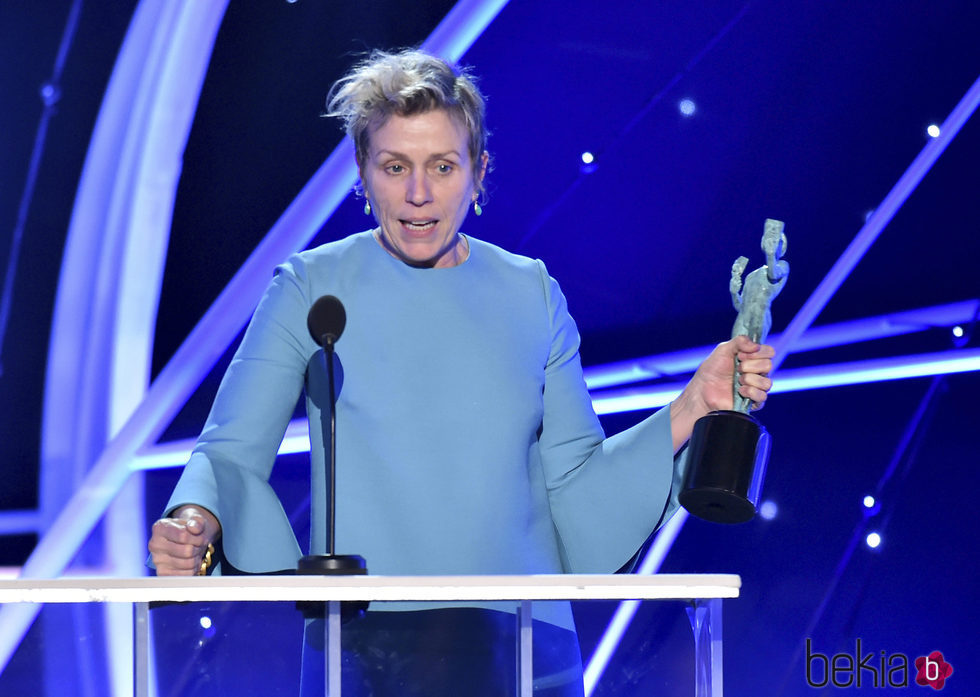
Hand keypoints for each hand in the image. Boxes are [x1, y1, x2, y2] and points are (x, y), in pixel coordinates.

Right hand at [148, 505, 220, 575]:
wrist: (183, 539)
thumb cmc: (189, 529)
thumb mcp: (195, 521)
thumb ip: (197, 522)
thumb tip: (194, 528)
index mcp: (160, 528)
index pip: (183, 536)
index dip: (198, 538)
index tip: (201, 537)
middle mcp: (155, 545)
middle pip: (187, 551)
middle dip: (199, 548)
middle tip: (200, 545)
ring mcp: (157, 560)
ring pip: (188, 563)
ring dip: (198, 558)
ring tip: (196, 553)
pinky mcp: (162, 573)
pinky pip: (186, 575)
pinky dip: (194, 569)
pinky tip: (192, 561)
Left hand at [669, 335, 774, 450]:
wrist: (703, 389)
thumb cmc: (712, 369)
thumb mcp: (723, 349)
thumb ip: (739, 341)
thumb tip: (756, 345)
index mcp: (753, 358)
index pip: (769, 352)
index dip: (757, 352)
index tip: (741, 355)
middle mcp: (757, 372)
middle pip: (768, 365)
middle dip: (750, 365)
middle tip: (737, 368)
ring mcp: (756, 387)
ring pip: (767, 382)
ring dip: (750, 379)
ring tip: (738, 380)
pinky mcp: (753, 402)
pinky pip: (762, 396)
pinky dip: (751, 392)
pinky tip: (740, 391)